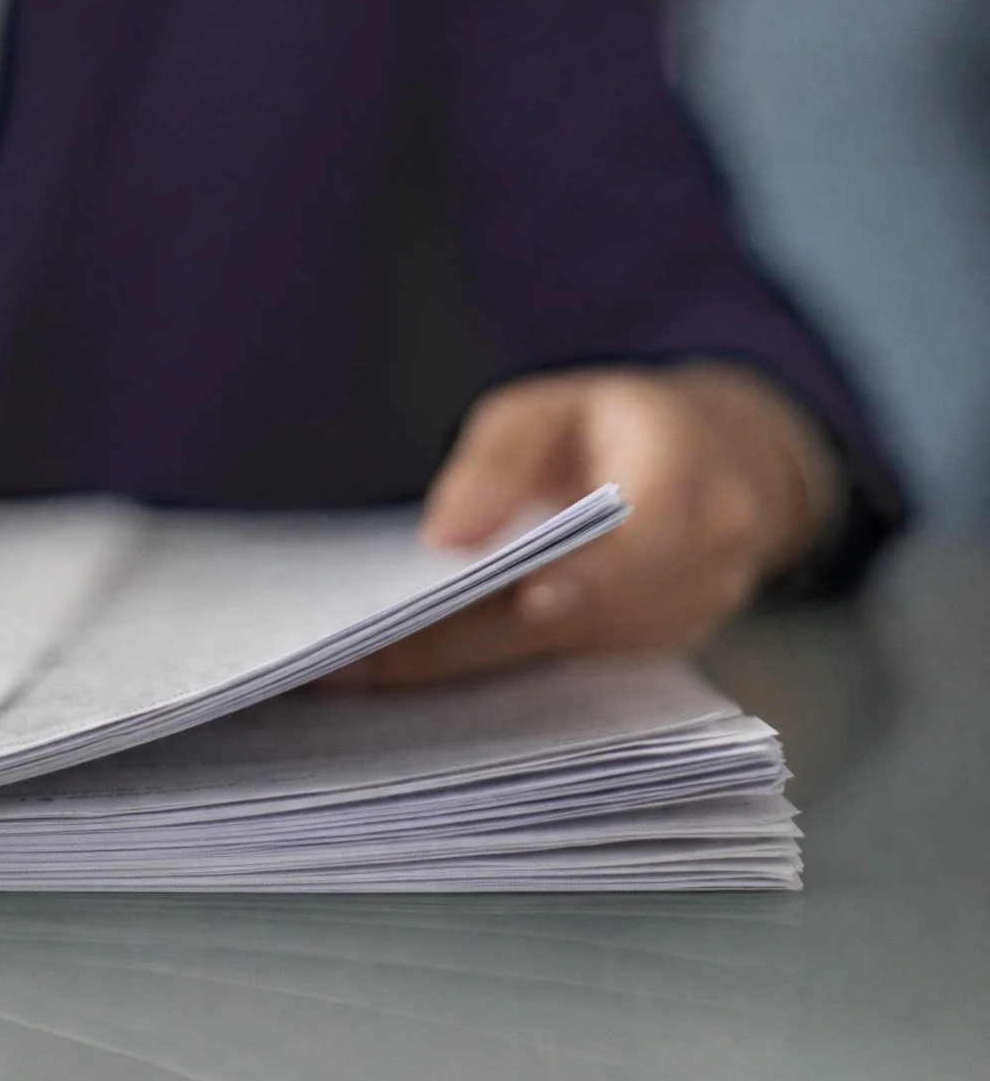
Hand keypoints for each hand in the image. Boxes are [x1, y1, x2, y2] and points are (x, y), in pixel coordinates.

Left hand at [322, 363, 845, 689]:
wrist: (723, 466)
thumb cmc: (620, 424)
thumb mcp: (555, 404)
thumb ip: (499, 458)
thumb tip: (443, 537)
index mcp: (691, 485)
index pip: (643, 543)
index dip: (584, 579)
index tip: (521, 603)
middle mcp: (703, 568)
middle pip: (583, 618)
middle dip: (473, 637)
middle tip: (360, 657)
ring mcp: (685, 625)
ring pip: (565, 660)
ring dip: (466, 663)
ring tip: (358, 668)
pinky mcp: (652, 660)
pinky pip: (566, 677)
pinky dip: (489, 669)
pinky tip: (407, 667)